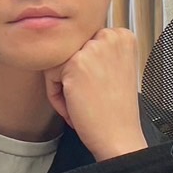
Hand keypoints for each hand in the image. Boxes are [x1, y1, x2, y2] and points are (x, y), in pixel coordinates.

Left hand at [43, 28, 147, 160]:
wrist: (119, 136)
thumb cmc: (116, 111)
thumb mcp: (116, 69)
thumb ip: (98, 51)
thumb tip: (67, 43)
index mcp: (122, 37)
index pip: (86, 44)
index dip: (86, 71)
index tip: (96, 88)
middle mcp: (110, 37)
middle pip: (71, 52)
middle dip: (72, 77)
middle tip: (87, 99)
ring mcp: (92, 49)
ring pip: (58, 62)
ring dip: (62, 86)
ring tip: (80, 104)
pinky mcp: (75, 63)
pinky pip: (50, 75)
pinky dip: (55, 96)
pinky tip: (74, 108)